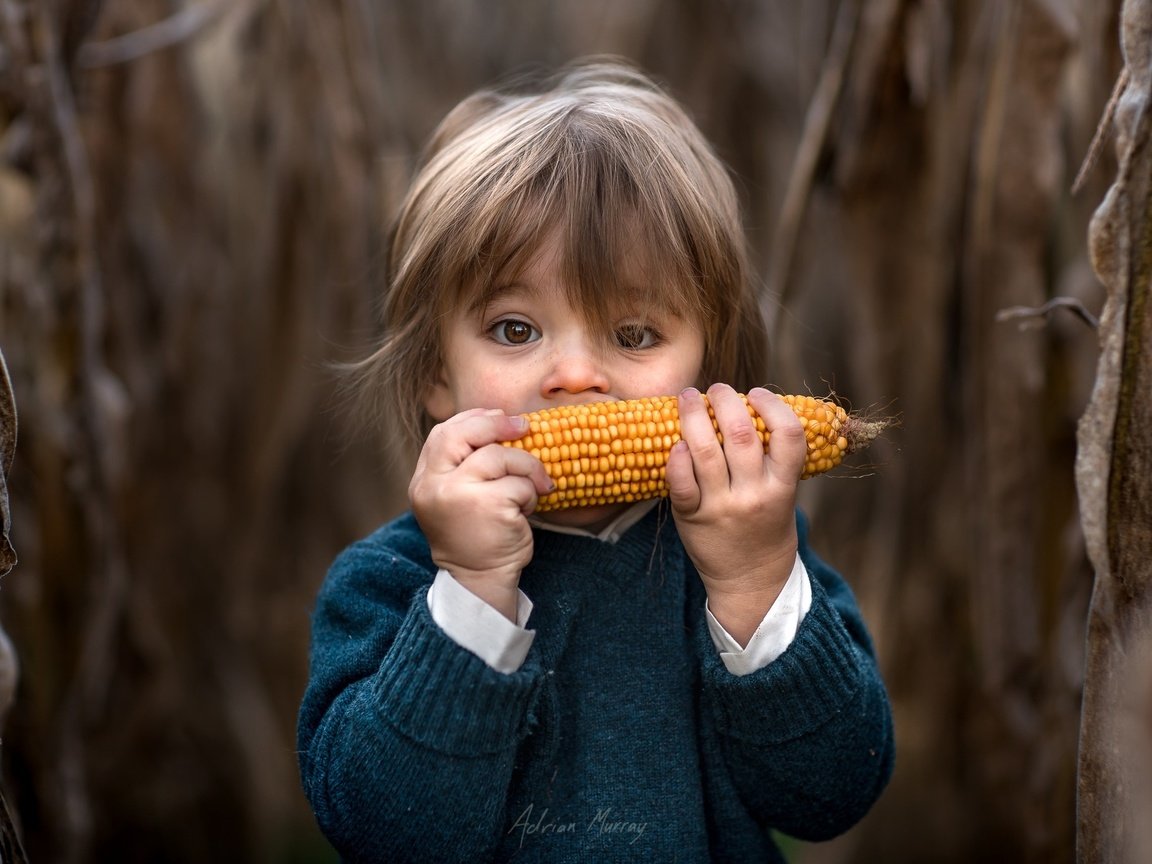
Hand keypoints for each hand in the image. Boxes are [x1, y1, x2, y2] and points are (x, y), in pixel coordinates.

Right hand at [409, 409, 553, 620]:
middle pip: (465, 435)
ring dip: (526, 468)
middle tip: (525, 427)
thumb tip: (500, 420)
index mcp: (423, 482)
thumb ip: (464, 464)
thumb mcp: (457, 497)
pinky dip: (532, 493)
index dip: (473, 420)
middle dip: (499, 426)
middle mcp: (434, 486)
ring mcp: (459, 494)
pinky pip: (520, 483)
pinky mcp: (488, 505)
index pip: (442, 435)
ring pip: (500, 457)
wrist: (480, 580)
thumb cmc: (475, 535)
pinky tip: (527, 510)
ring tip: (532, 488)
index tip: (498, 418)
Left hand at [666, 384, 806, 644]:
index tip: (757, 392)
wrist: (750, 579)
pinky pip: (681, 482)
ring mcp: (722, 507)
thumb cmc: (766, 526)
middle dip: (726, 400)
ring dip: (694, 415)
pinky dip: (676, 458)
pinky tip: (676, 441)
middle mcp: (754, 495)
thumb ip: (773, 458)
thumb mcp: (784, 493)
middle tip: (717, 389)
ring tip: (689, 397)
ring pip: (706, 451)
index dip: (773, 405)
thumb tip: (751, 405)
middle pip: (741, 434)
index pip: (789, 435)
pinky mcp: (693, 518)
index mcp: (783, 486)